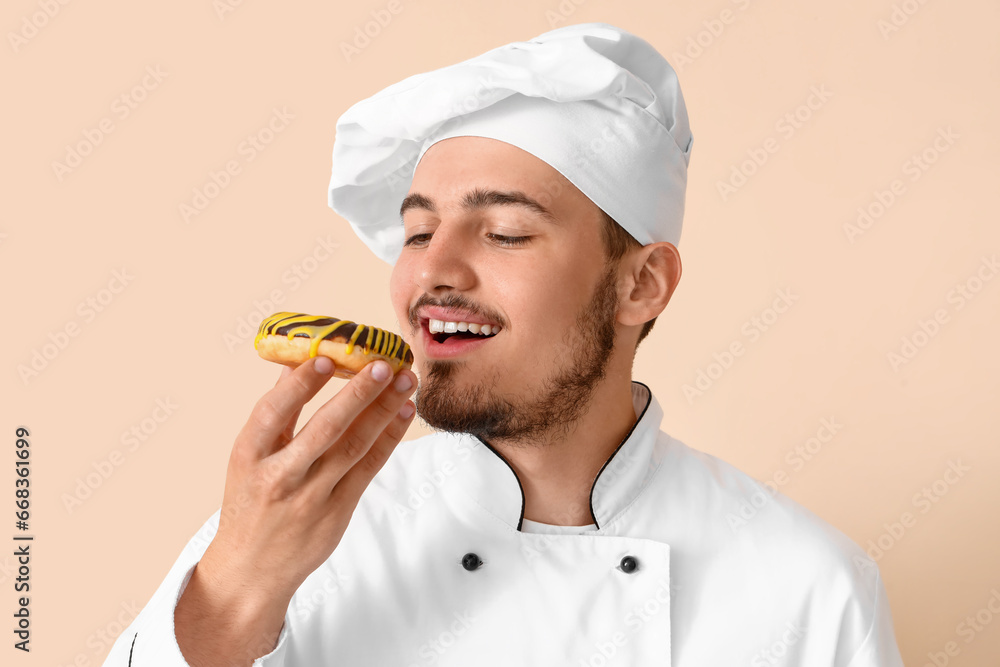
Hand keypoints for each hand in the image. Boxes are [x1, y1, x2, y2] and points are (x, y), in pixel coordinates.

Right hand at [175, 355, 416, 665]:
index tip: (326, 357)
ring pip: (354, 447)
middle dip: (358, 394)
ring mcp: (310, 497)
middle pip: (325, 429)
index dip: (300, 384)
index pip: (273, 412)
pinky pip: (369, 468)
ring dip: (383, 410)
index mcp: (248, 456)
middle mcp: (279, 476)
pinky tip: (403, 412)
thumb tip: (296, 362)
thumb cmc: (250, 501)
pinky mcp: (337, 512)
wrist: (251, 569)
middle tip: (383, 364)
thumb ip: (275, 412)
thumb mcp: (248, 457)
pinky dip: (388, 438)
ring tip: (405, 381)